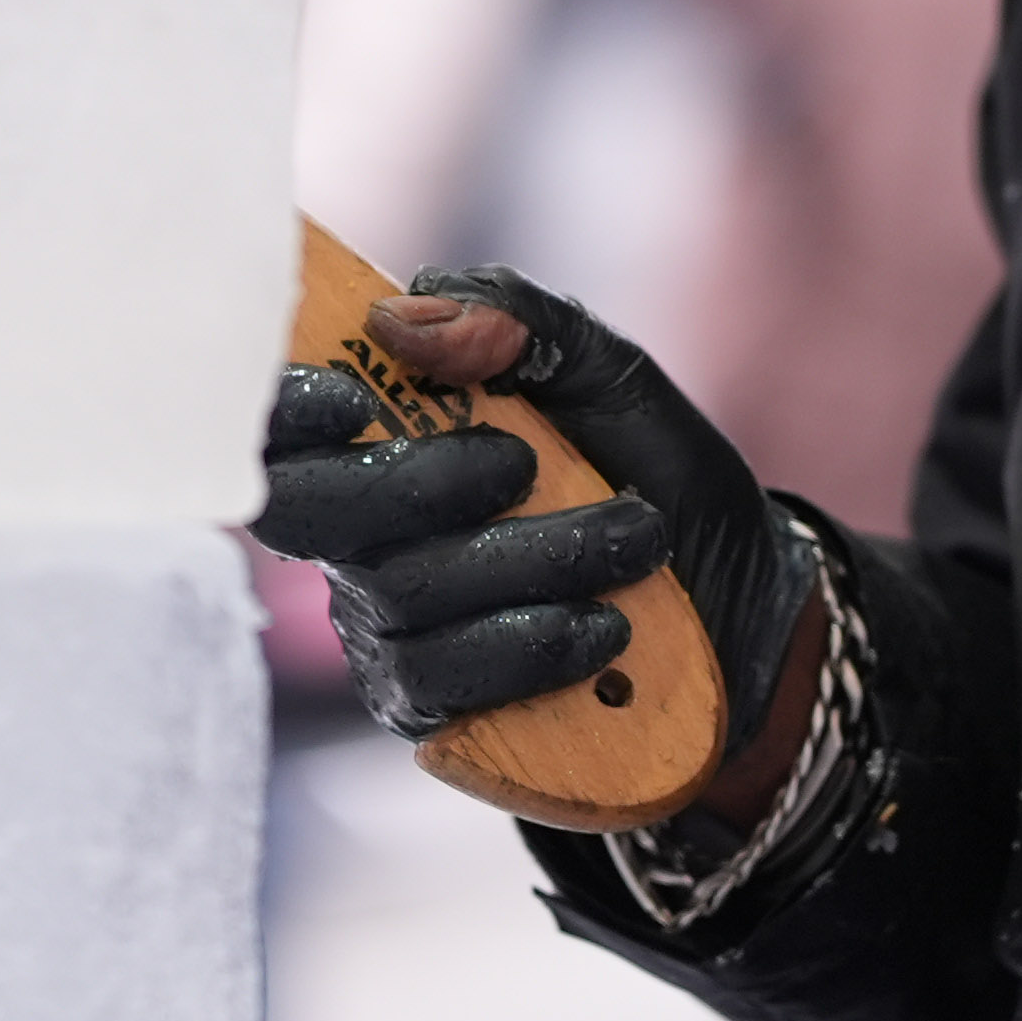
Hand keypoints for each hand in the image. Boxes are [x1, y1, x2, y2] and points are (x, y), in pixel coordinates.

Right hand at [254, 270, 823, 798]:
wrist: (742, 599)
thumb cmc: (653, 471)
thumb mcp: (603, 369)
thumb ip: (513, 317)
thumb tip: (399, 313)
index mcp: (386, 433)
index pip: (279, 422)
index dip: (283, 410)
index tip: (353, 400)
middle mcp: (363, 530)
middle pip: (309, 512)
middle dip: (414, 484)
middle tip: (522, 466)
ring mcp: (386, 624)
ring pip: (404, 592)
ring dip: (530, 560)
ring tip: (634, 539)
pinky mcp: (429, 707)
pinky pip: (444, 679)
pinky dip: (532, 643)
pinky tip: (605, 626)